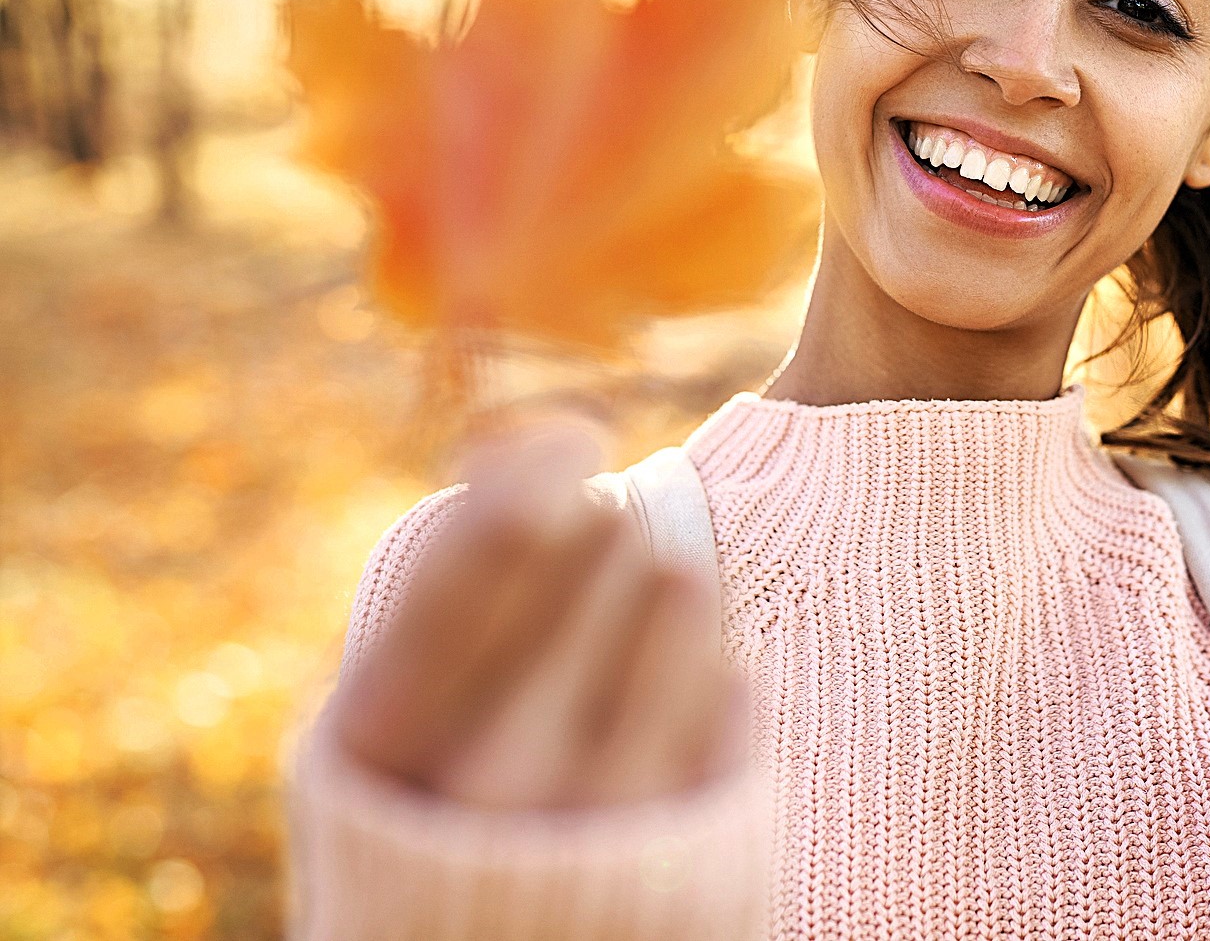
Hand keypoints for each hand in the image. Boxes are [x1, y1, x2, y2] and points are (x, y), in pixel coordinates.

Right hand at [332, 413, 748, 810]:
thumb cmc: (439, 837)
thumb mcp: (393, 736)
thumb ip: (438, 602)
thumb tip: (525, 440)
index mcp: (385, 741)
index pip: (485, 545)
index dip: (540, 469)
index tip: (571, 443)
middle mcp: (489, 782)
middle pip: (603, 549)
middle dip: (607, 537)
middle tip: (598, 564)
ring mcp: (601, 823)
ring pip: (681, 598)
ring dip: (667, 599)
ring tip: (629, 651)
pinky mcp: (700, 854)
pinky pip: (737, 689)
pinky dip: (713, 689)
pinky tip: (670, 728)